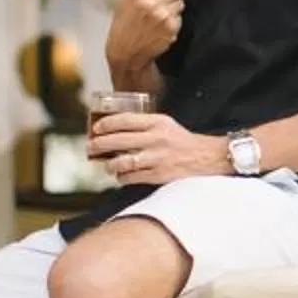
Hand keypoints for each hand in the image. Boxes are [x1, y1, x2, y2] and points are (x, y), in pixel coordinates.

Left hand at [87, 111, 223, 185]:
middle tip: (91, 147)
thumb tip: (113, 131)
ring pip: (122, 162)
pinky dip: (122, 177)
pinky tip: (120, 175)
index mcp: (157, 123)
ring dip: (109, 164)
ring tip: (106, 165)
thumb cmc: (182, 141)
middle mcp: (156, 139)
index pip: (124, 120)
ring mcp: (157, 158)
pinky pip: (131, 177)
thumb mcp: (165, 124)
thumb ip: (143, 125)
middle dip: (99, 145)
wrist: (207, 158)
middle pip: (118, 140)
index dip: (105, 124)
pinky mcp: (158, 175)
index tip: (96, 128)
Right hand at [109, 0, 183, 72]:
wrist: (125, 51)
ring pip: (180, 1)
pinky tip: (161, 24)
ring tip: (158, 12)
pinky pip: (180, 16)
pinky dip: (174, 19)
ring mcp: (162, 15)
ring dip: (173, 5)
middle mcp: (150, 1)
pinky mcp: (171, 28)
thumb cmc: (125, 20)